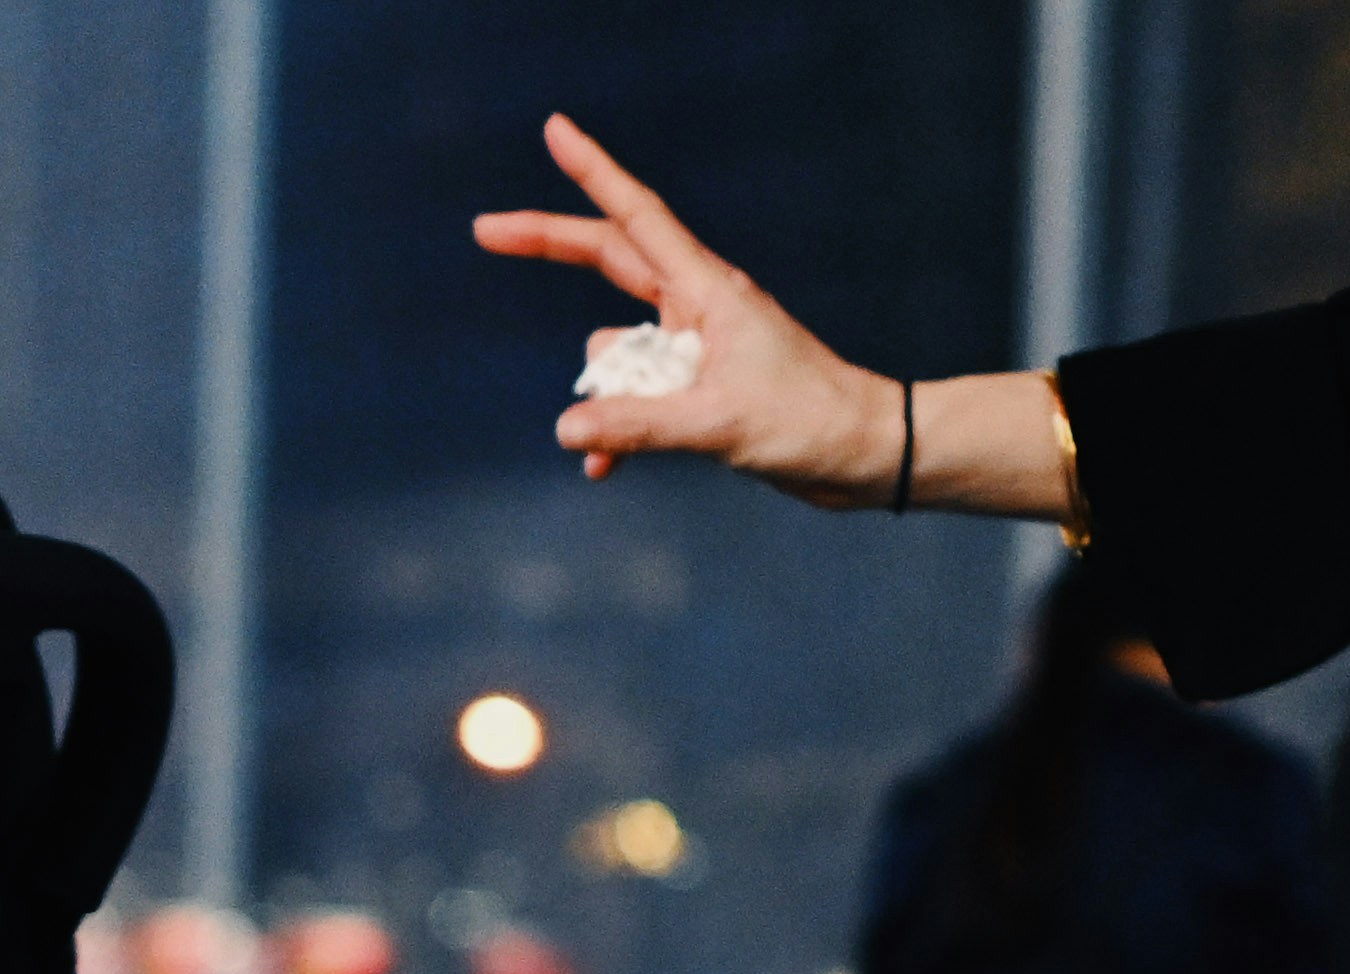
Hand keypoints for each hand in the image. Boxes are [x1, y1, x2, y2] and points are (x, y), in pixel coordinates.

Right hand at [482, 118, 881, 491]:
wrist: (866, 455)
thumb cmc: (811, 423)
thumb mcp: (720, 424)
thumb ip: (641, 425)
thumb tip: (568, 429)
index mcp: (707, 291)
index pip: (636, 219)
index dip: (593, 173)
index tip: (555, 131)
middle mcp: (697, 308)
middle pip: (608, 260)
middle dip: (548, 247)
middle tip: (483, 230)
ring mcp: (697, 347)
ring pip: (617, 352)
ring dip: (605, 394)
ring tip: (623, 442)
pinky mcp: (702, 388)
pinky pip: (637, 399)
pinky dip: (618, 430)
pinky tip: (605, 466)